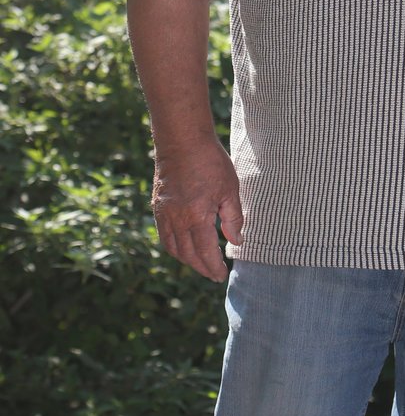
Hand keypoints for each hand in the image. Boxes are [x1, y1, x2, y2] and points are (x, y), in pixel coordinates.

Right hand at [151, 138, 243, 281]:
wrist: (182, 140)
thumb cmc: (210, 163)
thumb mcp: (230, 190)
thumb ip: (233, 219)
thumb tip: (236, 241)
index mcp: (196, 218)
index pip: (205, 253)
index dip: (214, 267)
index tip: (221, 275)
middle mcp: (176, 220)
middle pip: (188, 255)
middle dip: (202, 268)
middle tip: (214, 274)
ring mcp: (164, 214)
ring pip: (173, 248)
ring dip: (187, 260)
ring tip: (201, 264)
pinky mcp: (158, 206)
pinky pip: (164, 236)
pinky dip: (174, 247)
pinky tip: (185, 247)